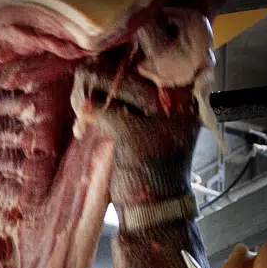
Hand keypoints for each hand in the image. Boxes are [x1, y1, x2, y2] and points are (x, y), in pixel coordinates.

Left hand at [71, 60, 198, 209]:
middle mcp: (176, 103)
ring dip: (92, 86)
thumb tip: (118, 78)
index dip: (132, 57)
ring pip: (118, 83)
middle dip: (105, 71)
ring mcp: (157, 116)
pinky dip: (88, 111)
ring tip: (80, 92)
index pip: (161, 62)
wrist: (157, 210)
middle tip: (86, 73)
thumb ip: (149, 106)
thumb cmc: (153, 173)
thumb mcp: (161, 133)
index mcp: (186, 101)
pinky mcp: (134, 132)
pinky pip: (104, 109)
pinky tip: (81, 118)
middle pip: (136, 68)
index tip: (109, 59)